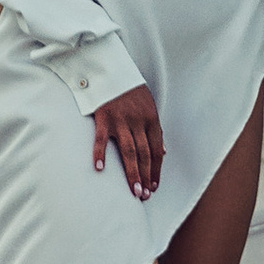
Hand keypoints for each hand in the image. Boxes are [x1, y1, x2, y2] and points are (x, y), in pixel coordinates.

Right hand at [91, 85, 165, 200]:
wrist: (111, 68)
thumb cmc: (130, 90)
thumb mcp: (149, 106)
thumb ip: (155, 129)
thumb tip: (164, 152)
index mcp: (152, 119)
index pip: (157, 150)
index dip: (156, 170)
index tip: (154, 187)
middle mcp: (138, 121)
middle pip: (145, 154)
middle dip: (146, 176)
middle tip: (144, 195)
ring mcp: (121, 120)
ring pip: (129, 151)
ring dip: (132, 172)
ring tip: (134, 190)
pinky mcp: (104, 117)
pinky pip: (102, 139)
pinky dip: (100, 154)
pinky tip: (100, 169)